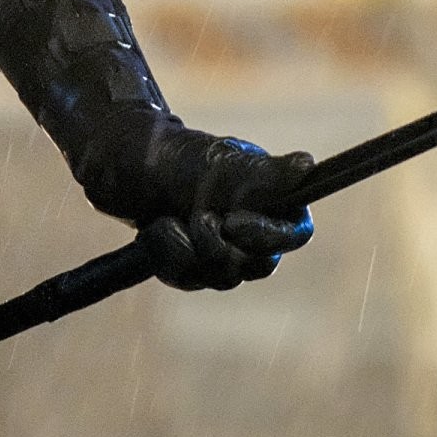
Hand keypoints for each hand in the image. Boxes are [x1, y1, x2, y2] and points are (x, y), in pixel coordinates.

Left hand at [73, 114, 314, 290]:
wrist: (128, 165)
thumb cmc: (183, 157)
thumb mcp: (224, 162)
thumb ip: (265, 172)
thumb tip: (308, 165)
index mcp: (274, 206)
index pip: (293, 236)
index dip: (267, 237)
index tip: (233, 222)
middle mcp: (255, 236)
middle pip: (257, 267)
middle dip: (219, 245)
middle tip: (197, 215)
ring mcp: (223, 255)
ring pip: (220, 278)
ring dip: (187, 247)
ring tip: (168, 217)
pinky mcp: (191, 268)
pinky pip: (185, 279)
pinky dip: (165, 253)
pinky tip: (155, 227)